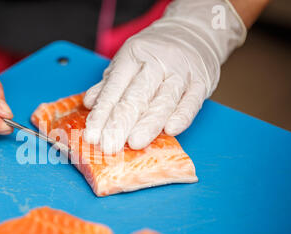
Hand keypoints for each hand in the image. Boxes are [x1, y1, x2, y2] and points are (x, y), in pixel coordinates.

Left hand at [83, 0, 245, 153]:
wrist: (193, 31)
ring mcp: (181, 72)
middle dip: (121, 123)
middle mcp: (157, 62)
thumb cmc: (153, 53)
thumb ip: (108, 84)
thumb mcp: (126, 61)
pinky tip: (170, 131)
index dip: (101, 114)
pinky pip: (192, 102)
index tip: (92, 136)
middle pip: (136, 96)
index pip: (113, 89)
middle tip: (109, 145)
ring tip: (135, 143)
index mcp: (133, 56)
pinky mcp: (202, 82)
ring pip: (163, 101)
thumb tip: (89, 103)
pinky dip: (182, 116)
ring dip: (148, 124)